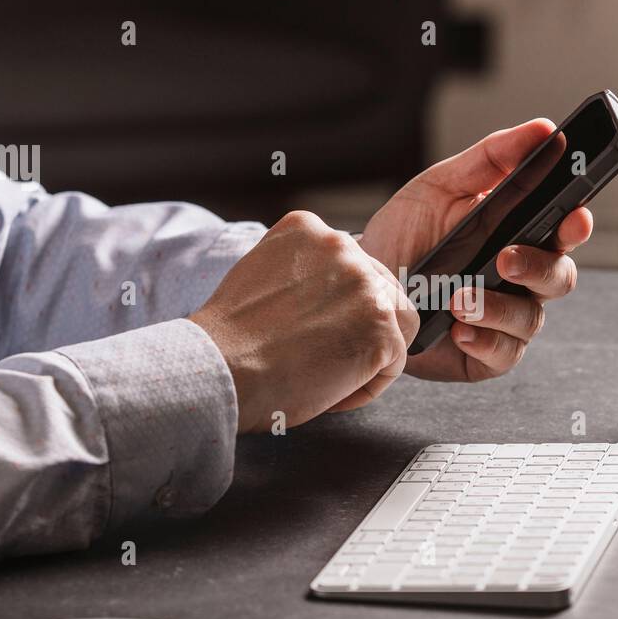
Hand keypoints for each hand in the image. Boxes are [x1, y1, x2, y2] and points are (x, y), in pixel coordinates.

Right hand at [189, 211, 418, 432]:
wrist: (221, 367)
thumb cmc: (231, 339)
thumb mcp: (261, 274)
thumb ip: (301, 272)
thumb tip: (329, 294)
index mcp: (308, 228)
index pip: (351, 265)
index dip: (338, 306)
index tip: (315, 329)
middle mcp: (342, 245)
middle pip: (380, 290)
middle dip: (360, 327)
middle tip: (325, 356)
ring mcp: (365, 284)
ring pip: (395, 324)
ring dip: (369, 353)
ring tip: (328, 373)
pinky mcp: (381, 325)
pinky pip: (394, 362)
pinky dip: (368, 384)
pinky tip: (331, 390)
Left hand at [360, 120, 593, 381]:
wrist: (363, 282)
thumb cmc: (407, 233)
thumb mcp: (442, 186)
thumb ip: (491, 158)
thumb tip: (540, 129)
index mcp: (520, 234)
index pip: (564, 229)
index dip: (576, 224)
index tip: (575, 216)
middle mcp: (521, 280)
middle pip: (559, 277)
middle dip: (539, 267)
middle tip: (506, 258)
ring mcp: (505, 319)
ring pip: (531, 318)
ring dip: (499, 307)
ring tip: (460, 297)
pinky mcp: (485, 355)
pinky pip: (503, 353)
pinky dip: (483, 339)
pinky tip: (458, 327)